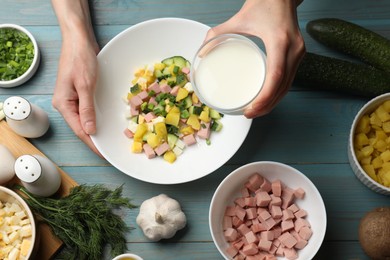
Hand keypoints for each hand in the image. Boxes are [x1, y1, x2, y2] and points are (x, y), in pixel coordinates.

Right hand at [52, 36, 101, 154]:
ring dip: (96, 129)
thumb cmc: (80, 60)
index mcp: (63, 104)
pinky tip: (104, 123)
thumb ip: (87, 109)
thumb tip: (90, 130)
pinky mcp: (80, 93)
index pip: (80, 130)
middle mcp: (66, 104)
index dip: (92, 143)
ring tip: (108, 140)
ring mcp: (72, 99)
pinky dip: (96, 118)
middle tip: (109, 150)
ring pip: (85, 119)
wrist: (79, 41)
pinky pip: (88, 110)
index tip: (103, 153)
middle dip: (95, 138)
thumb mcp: (85, 85)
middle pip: (81, 127)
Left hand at [204, 0, 304, 117]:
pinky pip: (290, 79)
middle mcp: (294, 49)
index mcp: (279, 41)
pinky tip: (267, 99)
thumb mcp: (238, 19)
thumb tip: (201, 54)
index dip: (264, 99)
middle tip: (249, 115)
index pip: (275, 77)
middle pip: (283, 87)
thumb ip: (216, 35)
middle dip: (267, 106)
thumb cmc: (263, 3)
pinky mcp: (299, 54)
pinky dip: (278, 92)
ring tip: (256, 111)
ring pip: (288, 86)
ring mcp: (299, 52)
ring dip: (273, 102)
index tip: (250, 110)